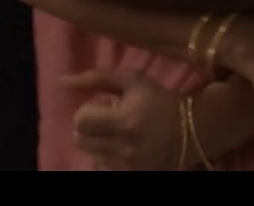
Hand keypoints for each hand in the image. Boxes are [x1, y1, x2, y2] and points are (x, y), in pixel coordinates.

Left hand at [62, 68, 184, 169]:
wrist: (193, 129)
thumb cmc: (160, 100)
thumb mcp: (132, 80)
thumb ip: (95, 78)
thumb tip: (61, 82)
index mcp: (125, 120)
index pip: (80, 121)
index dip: (88, 111)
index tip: (104, 107)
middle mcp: (125, 148)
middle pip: (80, 141)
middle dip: (89, 129)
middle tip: (108, 122)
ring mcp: (129, 167)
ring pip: (90, 156)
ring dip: (98, 143)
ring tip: (118, 134)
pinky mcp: (133, 175)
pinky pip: (104, 168)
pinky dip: (108, 157)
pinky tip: (124, 148)